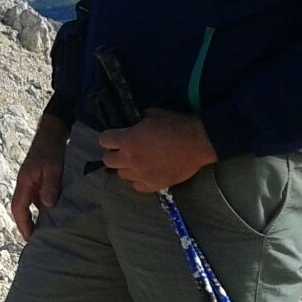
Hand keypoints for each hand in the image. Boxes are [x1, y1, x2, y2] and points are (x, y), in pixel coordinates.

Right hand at [11, 113, 68, 239]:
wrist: (52, 133)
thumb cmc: (51, 150)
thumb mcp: (52, 168)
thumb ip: (50, 185)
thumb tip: (47, 206)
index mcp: (24, 183)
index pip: (18, 208)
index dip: (23, 224)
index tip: (30, 238)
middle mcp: (25, 185)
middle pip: (21, 209)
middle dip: (26, 225)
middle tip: (35, 241)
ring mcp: (32, 183)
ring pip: (30, 204)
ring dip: (34, 218)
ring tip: (45, 233)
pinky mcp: (39, 181)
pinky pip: (38, 199)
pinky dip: (43, 209)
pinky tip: (54, 215)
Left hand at [99, 107, 216, 191]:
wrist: (197, 143)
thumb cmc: (176, 125)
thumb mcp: (153, 114)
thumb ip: (139, 121)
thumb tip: (135, 124)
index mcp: (128, 140)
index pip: (104, 140)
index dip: (109, 137)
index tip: (115, 137)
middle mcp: (130, 159)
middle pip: (108, 161)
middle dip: (113, 154)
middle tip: (124, 150)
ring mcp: (141, 174)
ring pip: (121, 175)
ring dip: (126, 167)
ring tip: (136, 162)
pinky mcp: (154, 185)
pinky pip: (137, 186)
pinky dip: (138, 180)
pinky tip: (144, 173)